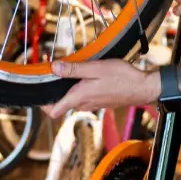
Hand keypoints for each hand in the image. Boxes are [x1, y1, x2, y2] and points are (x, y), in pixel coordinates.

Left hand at [42, 59, 160, 117]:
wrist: (142, 87)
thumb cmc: (122, 77)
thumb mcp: (96, 68)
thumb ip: (74, 69)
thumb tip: (53, 68)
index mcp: (79, 97)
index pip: (53, 111)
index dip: (42, 103)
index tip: (38, 89)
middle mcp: (83, 104)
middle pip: (60, 103)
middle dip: (55, 90)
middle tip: (53, 72)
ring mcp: (92, 104)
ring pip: (72, 99)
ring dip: (68, 88)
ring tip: (70, 70)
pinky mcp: (99, 101)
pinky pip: (83, 97)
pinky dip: (80, 88)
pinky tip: (86, 75)